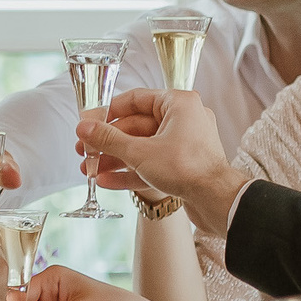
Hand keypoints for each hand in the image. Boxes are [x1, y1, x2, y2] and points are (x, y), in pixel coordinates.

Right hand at [76, 89, 250, 233]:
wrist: (217, 201)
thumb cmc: (187, 168)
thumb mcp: (139, 152)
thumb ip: (109, 139)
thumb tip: (84, 128)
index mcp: (179, 104)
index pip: (136, 99)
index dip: (109, 111)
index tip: (89, 122)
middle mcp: (184, 120)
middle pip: (136, 126)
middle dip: (108, 142)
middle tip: (85, 150)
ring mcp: (184, 145)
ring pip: (143, 148)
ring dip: (115, 159)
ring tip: (90, 169)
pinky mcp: (183, 167)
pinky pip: (152, 164)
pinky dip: (131, 171)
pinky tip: (107, 181)